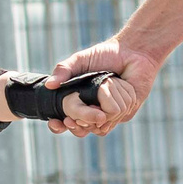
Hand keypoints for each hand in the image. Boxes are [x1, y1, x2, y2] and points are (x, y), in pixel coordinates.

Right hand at [46, 38, 161, 136]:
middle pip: (81, 130)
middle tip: (74, 116)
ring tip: (109, 81)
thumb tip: (49, 85)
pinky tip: (122, 83)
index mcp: (79, 102)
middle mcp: (93, 111)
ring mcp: (109, 115)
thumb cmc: (106, 54)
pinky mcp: (125, 113)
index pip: (65, 123)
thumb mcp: (81, 60)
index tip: (57, 122)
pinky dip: (118, 98)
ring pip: (100, 124)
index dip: (58, 126)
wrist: (133, 53)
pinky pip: (117, 116)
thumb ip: (64, 70)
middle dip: (78, 122)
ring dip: (105, 99)